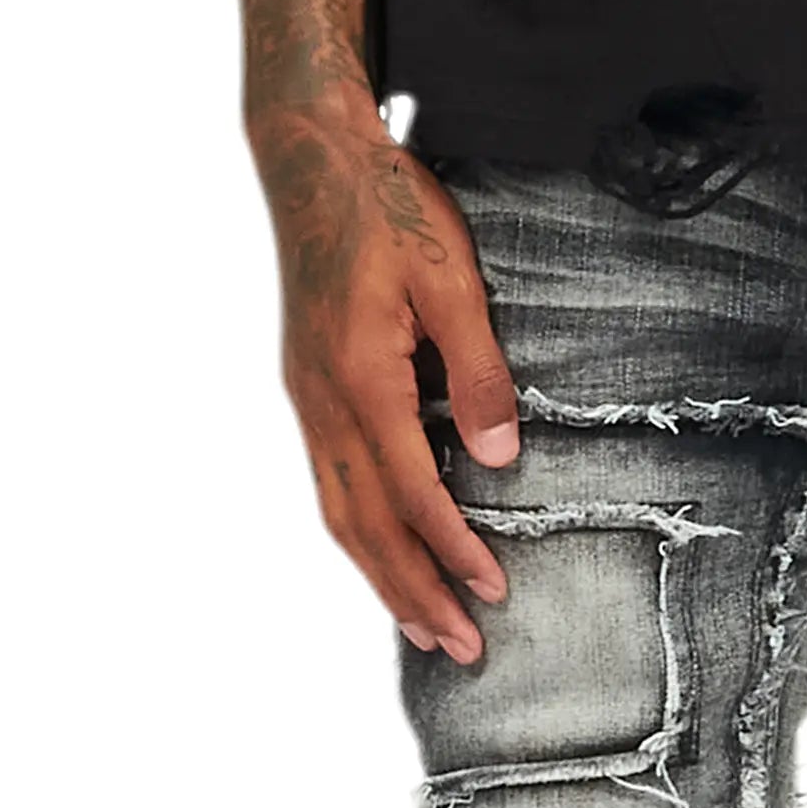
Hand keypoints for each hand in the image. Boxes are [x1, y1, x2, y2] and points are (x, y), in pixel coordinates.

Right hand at [256, 106, 522, 662]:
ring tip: (424, 627)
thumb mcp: (451, 280)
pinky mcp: (307, 389)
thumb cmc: (388, 208)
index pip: (410, 490)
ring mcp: (307, 399)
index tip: (493, 591)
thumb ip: (476, 370)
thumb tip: (499, 453)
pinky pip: (329, 482)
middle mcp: (323, 402)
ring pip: (338, 512)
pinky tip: (383, 554)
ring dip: (381, 575)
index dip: (451, 549)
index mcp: (361, 378)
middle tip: (461, 648)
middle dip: (413, 591)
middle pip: (364, 524)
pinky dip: (358, 533)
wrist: (312, 159)